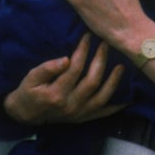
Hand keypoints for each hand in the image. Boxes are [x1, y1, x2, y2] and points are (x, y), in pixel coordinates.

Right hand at [3, 33, 125, 125]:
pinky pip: (103, 113)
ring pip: (101, 97)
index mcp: (56, 94)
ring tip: (121, 66)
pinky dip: (116, 106)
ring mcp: (79, 114)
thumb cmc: (28, 91)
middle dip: (100, 60)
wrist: (26, 115)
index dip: (82, 50)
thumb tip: (66, 59)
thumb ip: (47, 68)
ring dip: (113, 81)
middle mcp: (70, 105)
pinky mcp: (83, 118)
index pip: (75, 68)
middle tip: (106, 43)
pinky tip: (128, 97)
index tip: (88, 36)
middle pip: (91, 81)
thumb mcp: (30, 77)